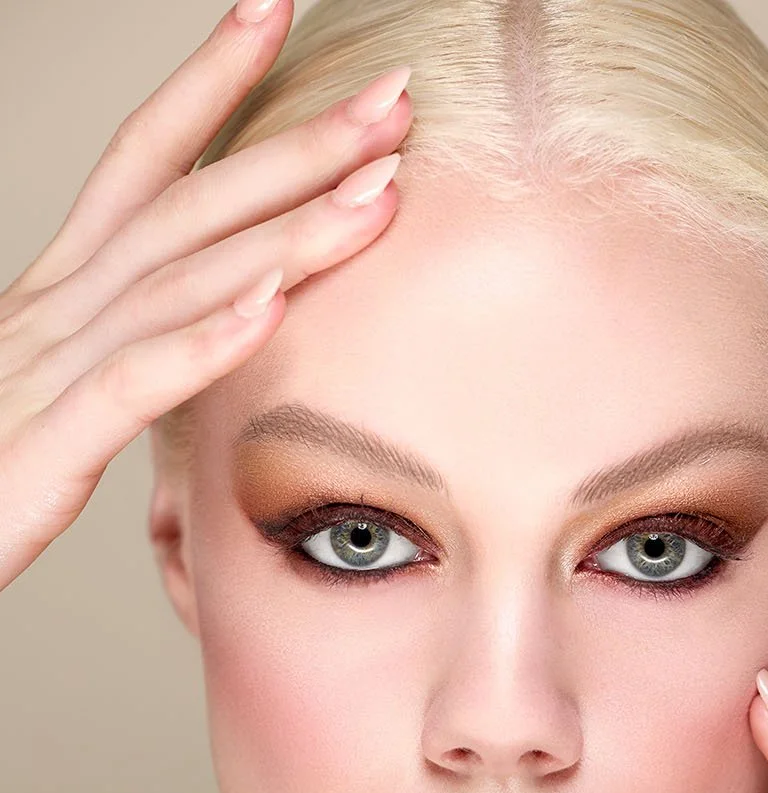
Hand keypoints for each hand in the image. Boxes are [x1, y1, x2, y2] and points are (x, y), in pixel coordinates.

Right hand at [0, 0, 411, 590]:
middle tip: (393, 101)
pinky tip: (273, 312)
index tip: (274, 13)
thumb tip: (206, 334)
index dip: (207, 85)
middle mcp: (52, 312)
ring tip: (379, 193)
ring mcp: (46, 371)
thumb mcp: (62, 401)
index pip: (141, 164)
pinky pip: (133, 384)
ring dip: (285, 233)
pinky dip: (204, 344)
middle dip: (292, 148)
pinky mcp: (45, 446)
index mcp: (59, 298)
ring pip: (178, 279)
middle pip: (185, 205)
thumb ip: (128, 362)